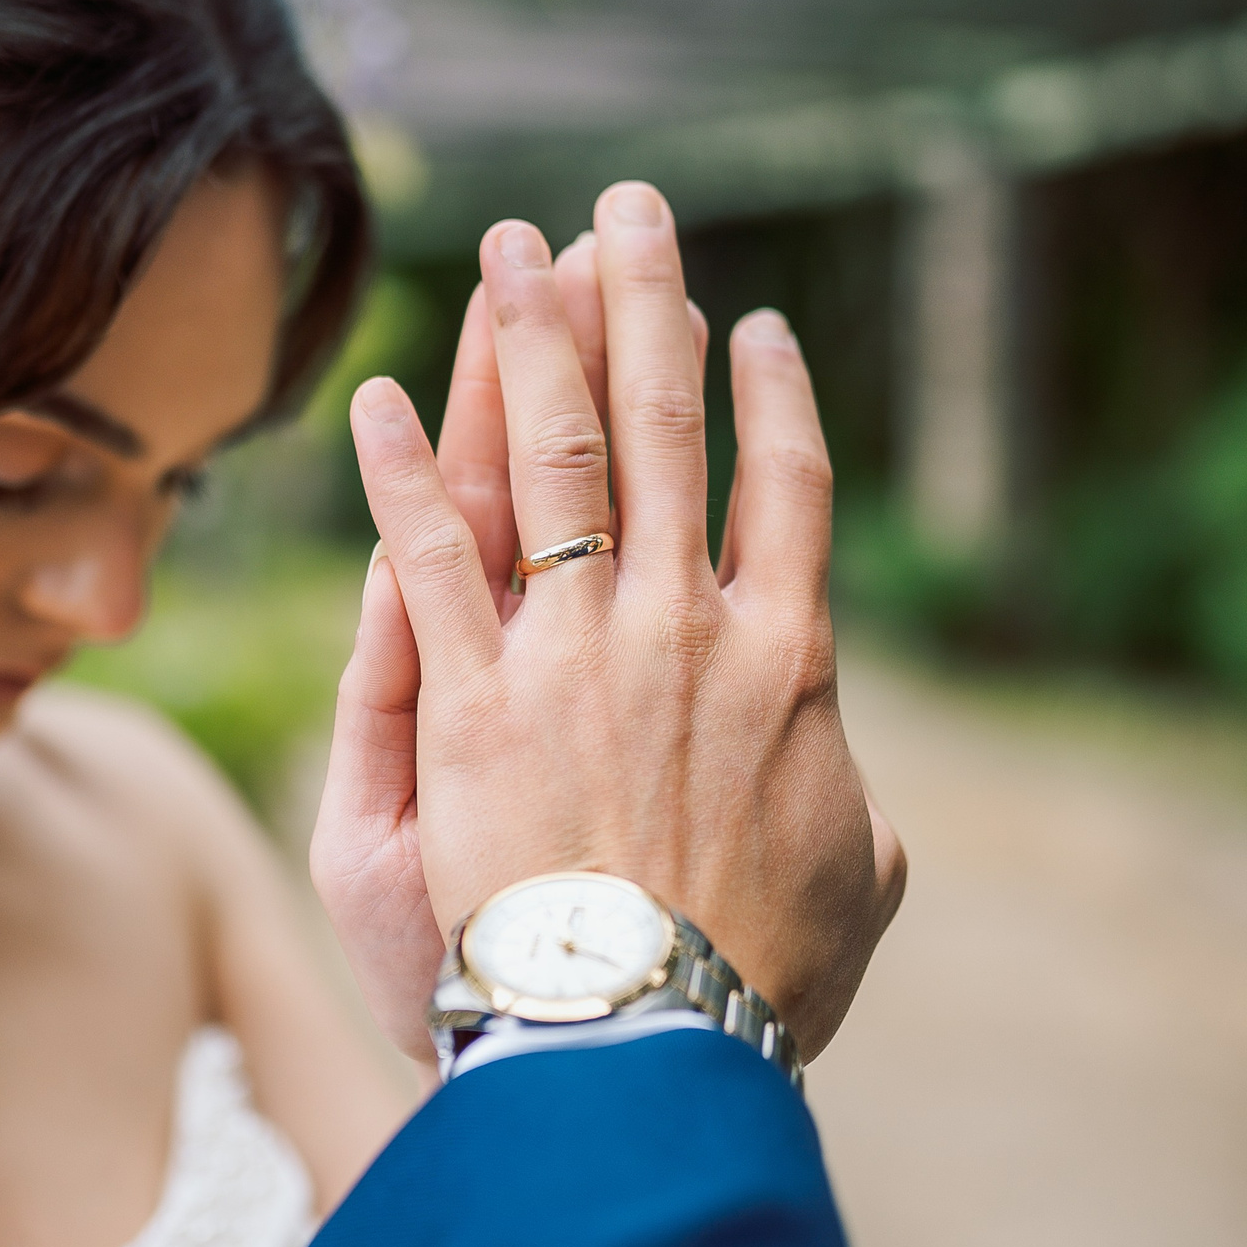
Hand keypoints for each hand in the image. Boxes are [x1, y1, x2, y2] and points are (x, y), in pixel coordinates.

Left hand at [310, 181, 904, 1061]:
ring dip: (530, 342)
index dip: (771, 394)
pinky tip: (379, 393)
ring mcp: (574, 652)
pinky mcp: (473, 699)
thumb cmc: (760, 982)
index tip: (752, 322)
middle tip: (628, 209)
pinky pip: (428, 559)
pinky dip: (402, 474)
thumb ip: (860, 824)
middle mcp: (683, 625)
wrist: (651, 1037)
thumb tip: (867, 806)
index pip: (786, 489)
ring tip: (514, 247)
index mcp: (785, 659)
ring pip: (553, 460)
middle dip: (645, 305)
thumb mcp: (857, 893)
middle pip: (665, 430)